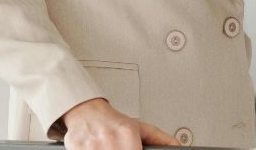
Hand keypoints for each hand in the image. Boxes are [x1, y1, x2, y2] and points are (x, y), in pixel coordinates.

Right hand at [61, 98, 179, 148]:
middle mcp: (110, 140)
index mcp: (127, 135)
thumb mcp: (140, 127)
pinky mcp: (77, 148)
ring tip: (110, 147)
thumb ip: (160, 139)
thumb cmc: (113, 121)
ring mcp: (93, 145)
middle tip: (121, 148)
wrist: (86, 110)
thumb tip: (178, 146)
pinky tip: (99, 149)